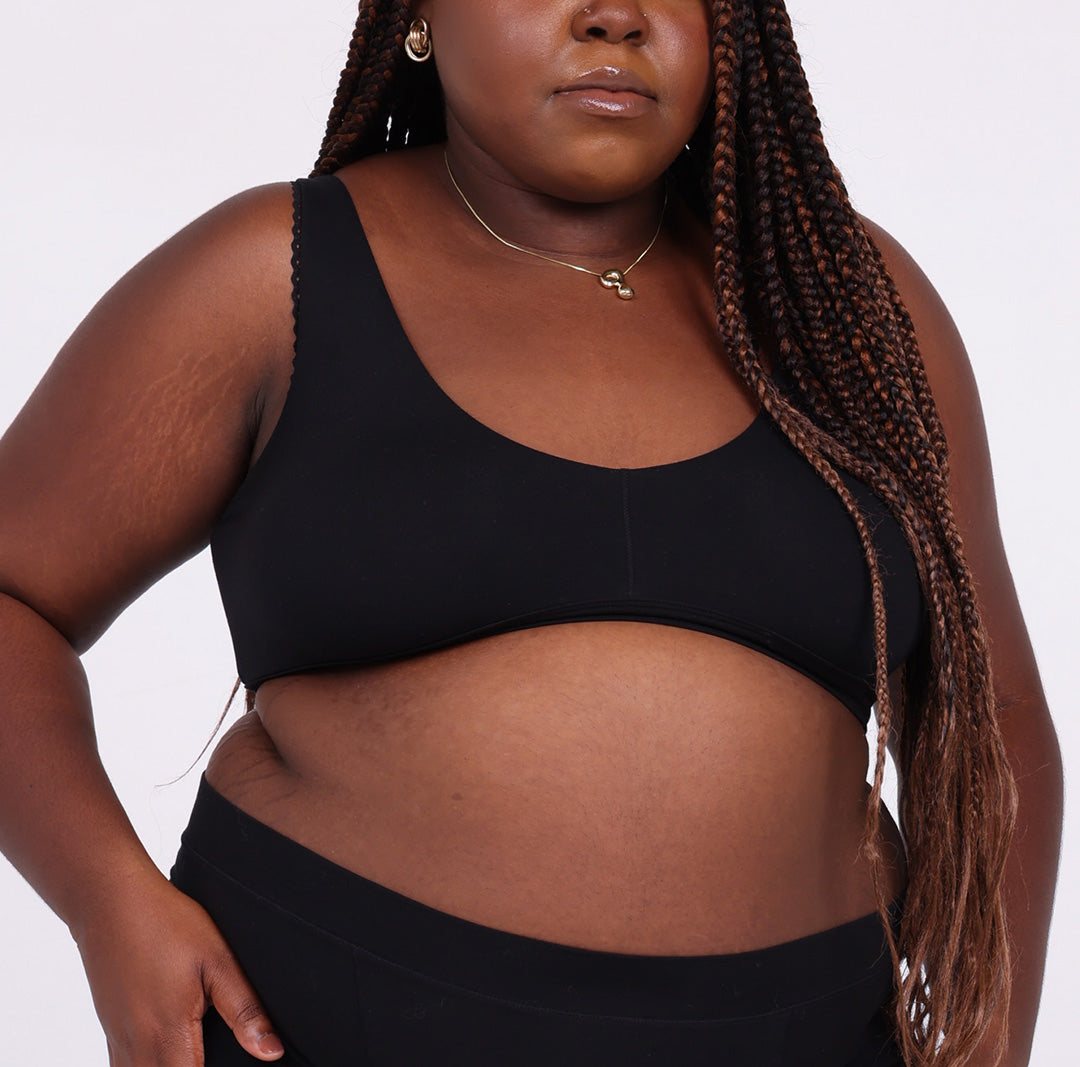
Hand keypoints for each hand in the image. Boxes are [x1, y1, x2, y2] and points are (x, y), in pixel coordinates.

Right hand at [73, 875, 283, 1064]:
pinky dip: (147, 1066)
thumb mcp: (217, 960)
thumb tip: (271, 1051)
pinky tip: (169, 1053)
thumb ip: (244, 1010)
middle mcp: (137, 1048)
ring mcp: (118, 1041)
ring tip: (196, 1051)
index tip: (238, 1064)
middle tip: (219, 1053)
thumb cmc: (165, 923)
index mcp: (167, 1035)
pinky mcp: (110, 1030)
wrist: (110, 901)